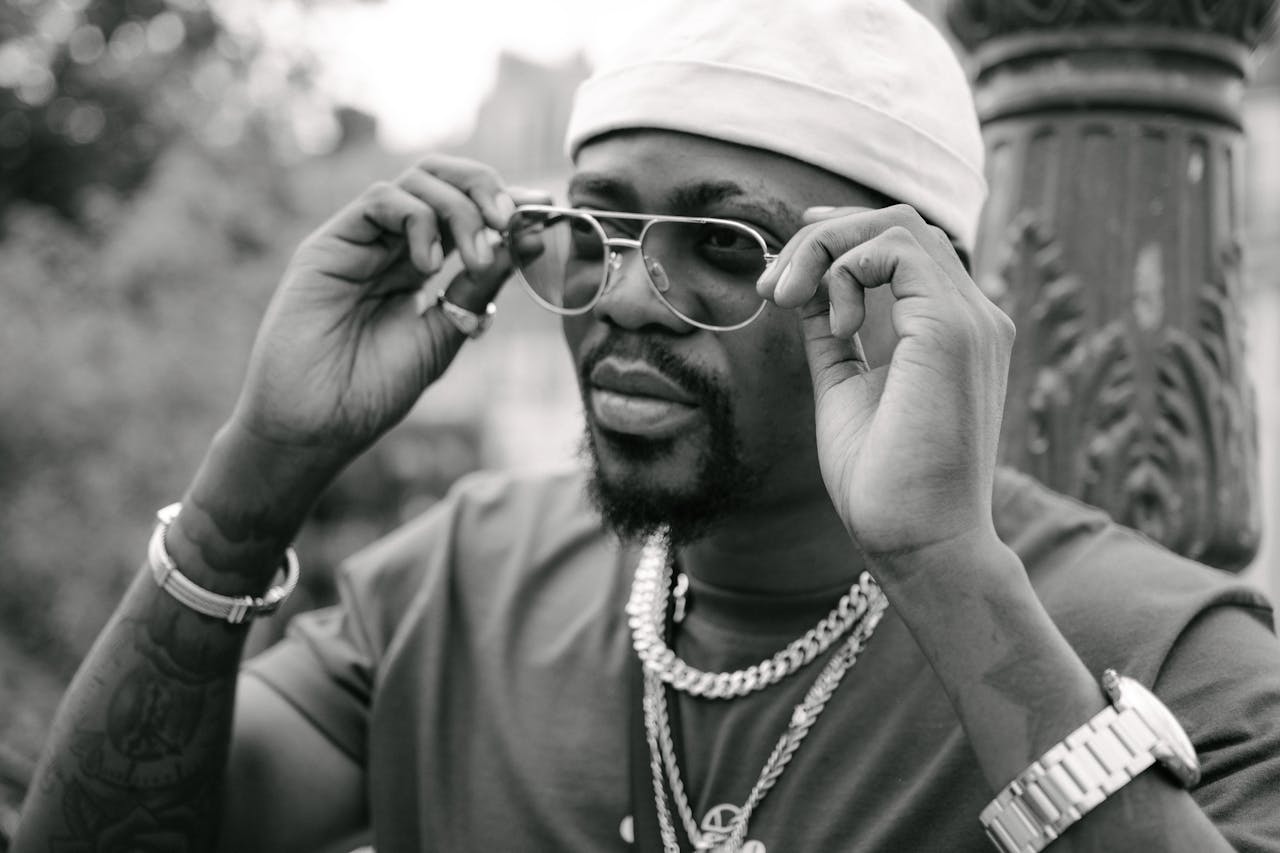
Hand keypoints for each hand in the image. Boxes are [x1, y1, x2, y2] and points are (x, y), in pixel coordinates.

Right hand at [228, 156, 541, 468]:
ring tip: (477, 259)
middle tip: (512, 221)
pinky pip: (380, 200)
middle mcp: (391, 244)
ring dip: (460, 209)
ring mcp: (361, 240)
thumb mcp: (443, 333)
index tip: (544, 211)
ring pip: (418, 181)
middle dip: (487, 190)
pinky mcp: (330, 243)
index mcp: (419, 265)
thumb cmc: (372, 390)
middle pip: (443, 179)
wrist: (315, 424)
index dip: (506, 204)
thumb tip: (523, 242)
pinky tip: (428, 264)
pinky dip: (418, 219)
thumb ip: (478, 288)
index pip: (467, 212)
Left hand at [759, 205, 1014, 561]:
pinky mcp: (953, 328)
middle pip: (899, 226)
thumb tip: (805, 293)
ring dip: (826, 248)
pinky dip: (846, 267)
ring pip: (897, 227)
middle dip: (823, 239)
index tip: (788, 268)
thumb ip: (834, 337)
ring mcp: (970, 319)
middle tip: (774, 289)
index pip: (905, 249)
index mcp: (951, 332)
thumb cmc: (884, 483)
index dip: (844, 236)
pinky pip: (896, 249)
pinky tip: (829, 319)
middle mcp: (972, 318)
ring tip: (786, 298)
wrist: (918, 543)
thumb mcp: (844, 389)